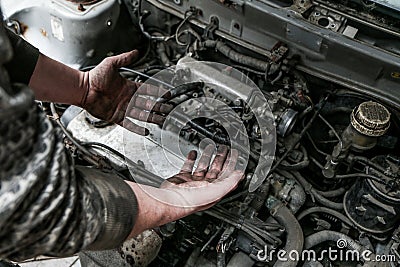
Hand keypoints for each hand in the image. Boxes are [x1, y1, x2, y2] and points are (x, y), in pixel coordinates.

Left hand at [82, 50, 172, 134]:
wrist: (83, 89)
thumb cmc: (94, 76)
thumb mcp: (111, 64)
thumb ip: (124, 59)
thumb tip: (135, 52)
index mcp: (129, 87)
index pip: (147, 90)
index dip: (158, 92)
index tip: (166, 94)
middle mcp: (127, 98)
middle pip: (148, 104)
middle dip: (159, 107)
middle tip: (168, 109)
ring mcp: (123, 108)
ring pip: (142, 115)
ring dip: (152, 118)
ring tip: (162, 120)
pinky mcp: (116, 117)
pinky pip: (129, 124)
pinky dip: (137, 128)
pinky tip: (145, 131)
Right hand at [126, 145, 243, 237]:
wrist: (171, 200)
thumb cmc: (191, 200)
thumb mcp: (216, 190)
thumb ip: (230, 182)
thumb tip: (240, 175)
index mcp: (214, 190)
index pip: (226, 175)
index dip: (231, 164)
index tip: (235, 154)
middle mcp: (205, 186)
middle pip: (216, 169)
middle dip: (221, 158)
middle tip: (224, 148)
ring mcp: (193, 182)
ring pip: (203, 166)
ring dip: (207, 156)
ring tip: (211, 146)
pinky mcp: (182, 178)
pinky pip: (188, 166)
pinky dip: (191, 158)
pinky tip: (193, 152)